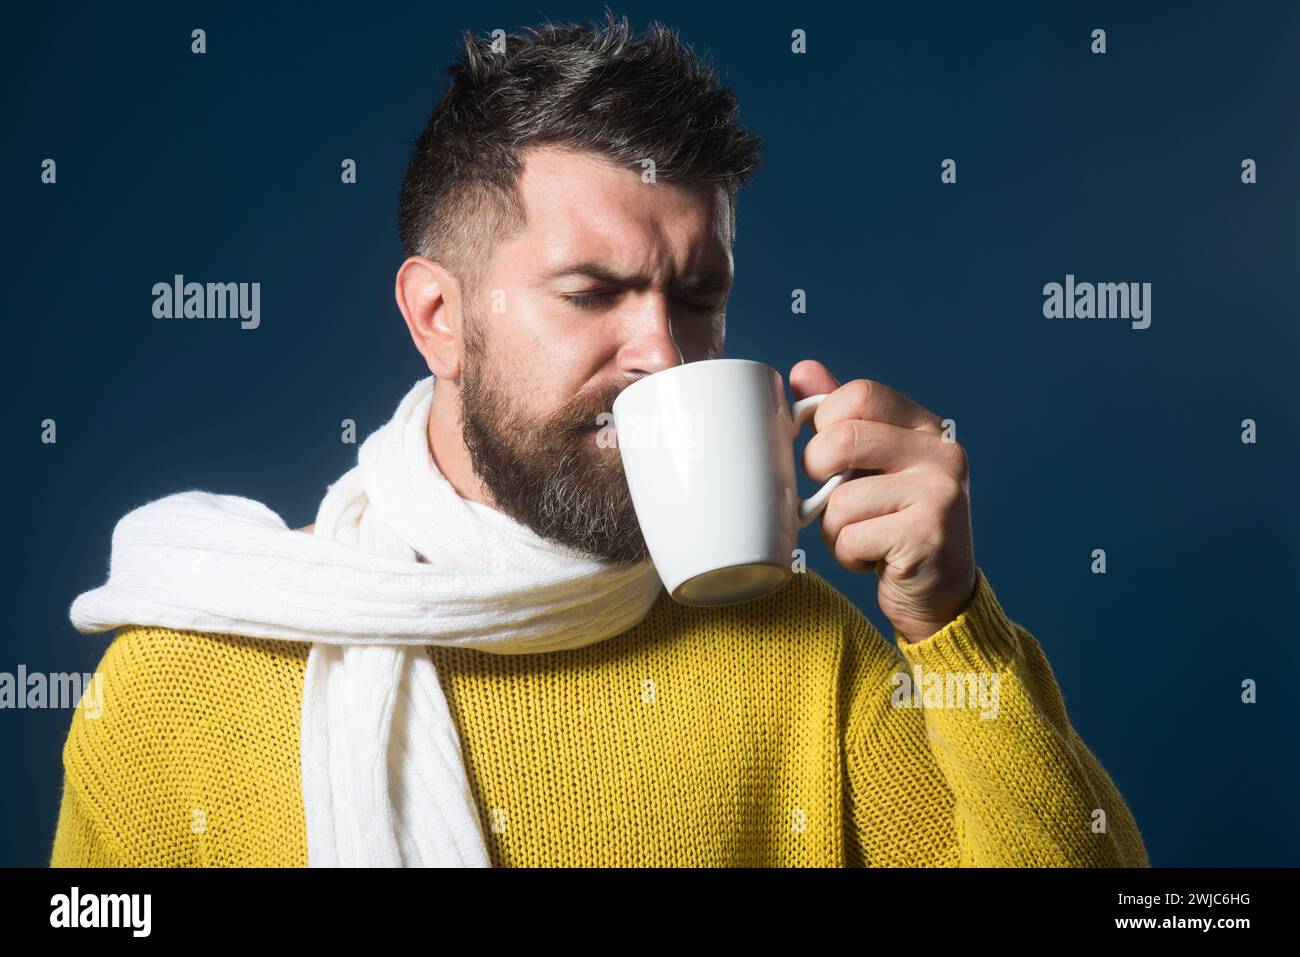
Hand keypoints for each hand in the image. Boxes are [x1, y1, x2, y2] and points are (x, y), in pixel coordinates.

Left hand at [791, 359, 977, 643]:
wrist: (938, 594)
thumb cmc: (893, 523)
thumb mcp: (870, 466)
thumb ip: (841, 418)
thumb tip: (803, 372)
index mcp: (926, 427)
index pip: (860, 394)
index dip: (825, 422)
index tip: (826, 453)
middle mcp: (942, 454)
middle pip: (843, 438)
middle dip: (818, 472)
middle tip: (832, 496)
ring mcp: (940, 494)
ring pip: (841, 499)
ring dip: (835, 528)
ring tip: (863, 536)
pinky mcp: (928, 536)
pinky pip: (852, 537)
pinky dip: (849, 555)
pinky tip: (875, 559)